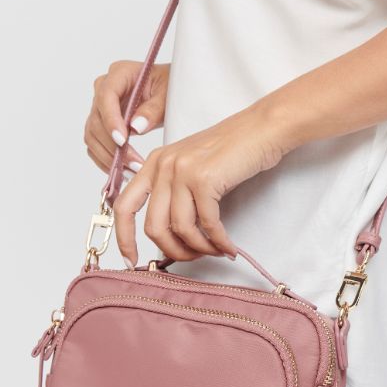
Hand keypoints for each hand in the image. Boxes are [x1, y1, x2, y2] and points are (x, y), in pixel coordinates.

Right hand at [84, 61, 170, 174]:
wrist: (169, 92)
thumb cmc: (170, 87)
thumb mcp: (168, 95)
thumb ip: (153, 109)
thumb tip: (135, 127)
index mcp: (121, 73)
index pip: (106, 95)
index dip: (111, 119)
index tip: (123, 140)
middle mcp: (104, 88)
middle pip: (97, 119)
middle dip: (112, 145)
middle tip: (133, 162)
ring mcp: (100, 107)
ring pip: (92, 135)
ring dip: (108, 156)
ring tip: (131, 169)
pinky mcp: (101, 124)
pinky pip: (95, 144)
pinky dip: (105, 159)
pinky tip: (122, 170)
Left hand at [111, 104, 286, 266]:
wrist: (263, 127)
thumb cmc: (233, 147)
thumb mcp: (191, 164)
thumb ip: (174, 192)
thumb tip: (168, 235)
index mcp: (154, 163)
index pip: (124, 205)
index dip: (123, 238)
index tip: (131, 259)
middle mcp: (163, 165)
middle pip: (153, 227)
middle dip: (173, 251)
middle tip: (192, 258)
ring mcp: (182, 171)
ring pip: (181, 229)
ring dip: (200, 248)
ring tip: (215, 250)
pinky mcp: (205, 179)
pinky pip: (208, 224)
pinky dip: (219, 242)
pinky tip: (229, 247)